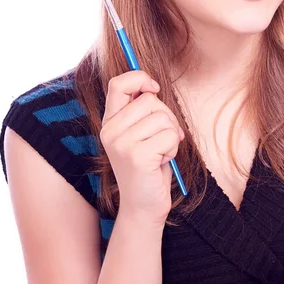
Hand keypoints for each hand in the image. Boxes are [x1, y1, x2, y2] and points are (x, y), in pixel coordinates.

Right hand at [100, 70, 183, 226]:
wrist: (143, 205)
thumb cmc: (149, 165)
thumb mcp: (142, 133)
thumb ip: (143, 111)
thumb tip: (152, 85)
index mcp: (110, 122)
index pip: (118, 84)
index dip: (139, 78)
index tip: (154, 88)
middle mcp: (110, 131)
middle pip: (150, 100)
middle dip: (167, 116)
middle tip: (163, 138)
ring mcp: (121, 143)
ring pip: (163, 117)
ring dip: (171, 135)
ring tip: (160, 152)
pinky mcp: (137, 156)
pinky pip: (170, 135)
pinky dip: (173, 148)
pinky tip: (161, 162)